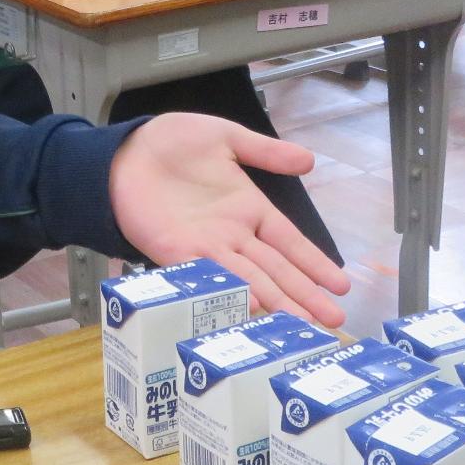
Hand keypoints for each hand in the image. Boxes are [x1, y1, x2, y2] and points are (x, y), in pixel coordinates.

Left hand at [107, 113, 349, 327]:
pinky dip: (229, 293)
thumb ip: (265, 152)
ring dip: (276, 302)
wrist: (123, 151)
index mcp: (248, 208)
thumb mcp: (225, 138)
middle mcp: (231, 234)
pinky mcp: (175, 252)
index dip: (314, 263)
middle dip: (305, 295)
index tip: (340, 284)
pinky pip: (207, 276)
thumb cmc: (172, 143)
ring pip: (249, 279)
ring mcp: (205, 247)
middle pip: (276, 270)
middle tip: (334, 322)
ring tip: (304, 325)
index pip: (290, 241)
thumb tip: (309, 160)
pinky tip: (251, 309)